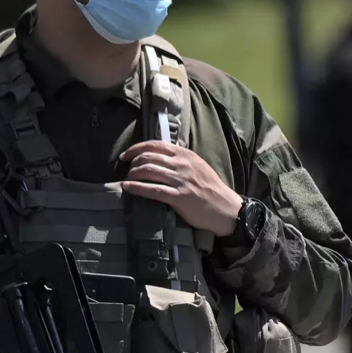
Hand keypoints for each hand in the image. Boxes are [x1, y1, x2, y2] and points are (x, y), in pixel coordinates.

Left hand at [120, 141, 243, 235]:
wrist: (225, 208)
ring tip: (126, 179)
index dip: (136, 148)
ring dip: (132, 175)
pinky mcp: (179, 197)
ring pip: (148, 171)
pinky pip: (153, 190)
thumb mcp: (198, 166)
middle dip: (132, 163)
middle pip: (148, 157)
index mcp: (186, 155)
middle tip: (127, 171)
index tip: (125, 156)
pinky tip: (128, 187)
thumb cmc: (211, 188)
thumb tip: (160, 157)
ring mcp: (181, 180)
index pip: (155, 144)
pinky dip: (137, 187)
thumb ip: (181, 160)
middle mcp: (182, 164)